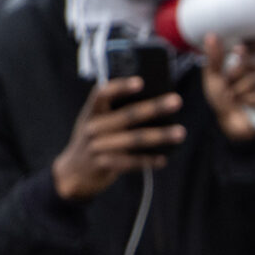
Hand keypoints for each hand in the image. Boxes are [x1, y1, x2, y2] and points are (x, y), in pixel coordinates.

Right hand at [52, 77, 185, 201]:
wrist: (73, 172)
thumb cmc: (93, 141)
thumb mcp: (96, 122)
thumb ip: (114, 112)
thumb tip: (153, 102)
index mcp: (91, 112)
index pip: (102, 93)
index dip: (120, 86)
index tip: (141, 82)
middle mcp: (93, 127)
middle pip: (127, 115)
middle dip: (154, 107)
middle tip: (176, 101)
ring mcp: (97, 147)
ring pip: (134, 139)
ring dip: (159, 136)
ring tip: (180, 132)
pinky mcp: (104, 165)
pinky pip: (131, 162)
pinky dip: (148, 160)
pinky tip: (164, 158)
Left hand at [200, 35, 254, 142]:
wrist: (230, 120)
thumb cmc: (222, 96)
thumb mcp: (213, 76)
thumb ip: (214, 57)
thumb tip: (211, 35)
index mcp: (250, 53)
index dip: (253, 44)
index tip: (237, 51)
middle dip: (239, 75)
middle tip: (229, 85)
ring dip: (245, 90)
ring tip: (237, 97)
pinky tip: (250, 104)